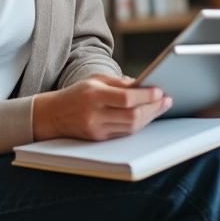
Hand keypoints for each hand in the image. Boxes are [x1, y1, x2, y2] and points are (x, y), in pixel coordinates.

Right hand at [33, 75, 171, 140]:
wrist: (53, 115)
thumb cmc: (78, 94)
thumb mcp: (96, 80)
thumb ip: (120, 83)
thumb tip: (144, 85)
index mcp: (94, 96)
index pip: (126, 98)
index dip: (146, 96)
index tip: (160, 91)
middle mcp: (95, 115)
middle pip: (132, 116)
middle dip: (153, 108)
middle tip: (166, 100)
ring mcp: (97, 130)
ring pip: (131, 127)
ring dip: (149, 117)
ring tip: (160, 107)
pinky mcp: (99, 140)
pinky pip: (124, 133)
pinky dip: (138, 125)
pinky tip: (147, 116)